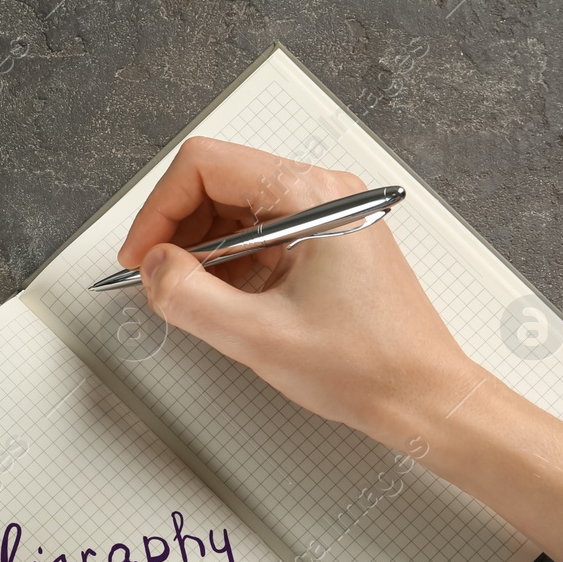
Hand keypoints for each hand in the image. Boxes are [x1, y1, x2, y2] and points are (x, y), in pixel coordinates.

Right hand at [118, 136, 562, 561]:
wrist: (421, 397)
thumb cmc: (366, 366)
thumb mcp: (257, 338)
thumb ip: (189, 298)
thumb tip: (152, 268)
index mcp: (313, 197)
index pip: (206, 164)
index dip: (158, 209)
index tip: (141, 257)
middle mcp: (322, 192)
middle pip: (217, 179)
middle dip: (175, 227)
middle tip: (156, 279)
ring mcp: (324, 215)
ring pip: (233, 207)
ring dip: (198, 247)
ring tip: (189, 295)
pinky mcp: (324, 242)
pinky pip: (257, 233)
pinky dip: (226, 262)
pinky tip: (221, 300)